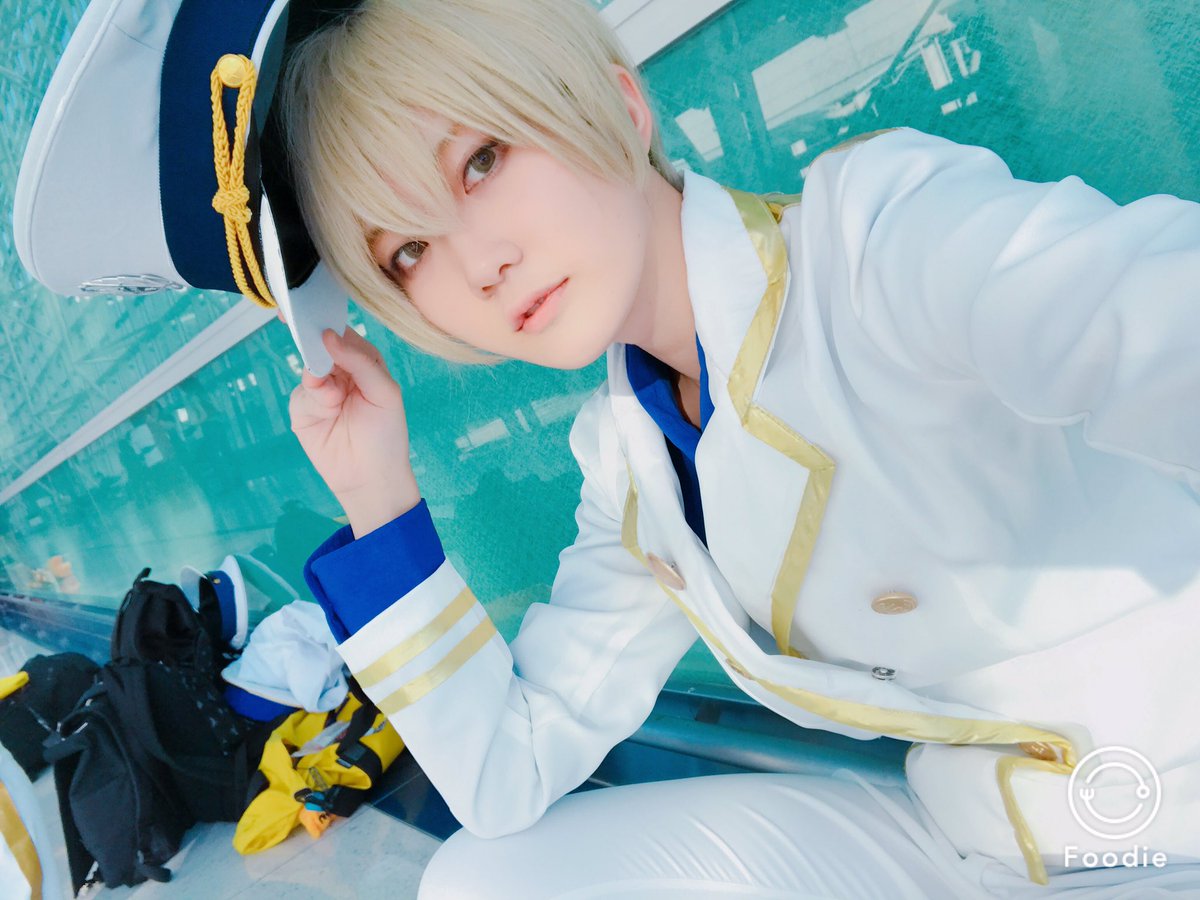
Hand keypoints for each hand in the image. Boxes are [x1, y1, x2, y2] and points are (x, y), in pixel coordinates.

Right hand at [289, 328, 420, 535]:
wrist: (370, 477)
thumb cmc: (386, 435)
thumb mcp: (385, 392)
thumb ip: (361, 361)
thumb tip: (329, 336)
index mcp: (364, 363)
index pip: (344, 335)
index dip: (329, 323)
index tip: (314, 311)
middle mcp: (340, 373)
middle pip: (320, 347)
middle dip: (317, 348)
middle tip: (323, 352)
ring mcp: (320, 390)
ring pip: (309, 370)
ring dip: (321, 382)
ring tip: (336, 401)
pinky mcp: (304, 410)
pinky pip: (301, 395)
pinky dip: (314, 402)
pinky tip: (329, 414)